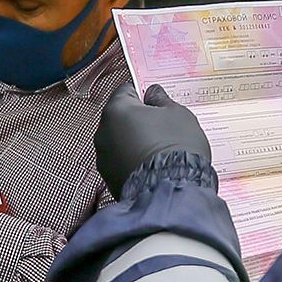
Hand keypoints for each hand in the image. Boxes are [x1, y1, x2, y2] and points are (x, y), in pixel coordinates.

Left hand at [96, 84, 211, 192]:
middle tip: (162, 127)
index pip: (127, 90)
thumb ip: (161, 99)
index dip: (143, 94)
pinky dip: (133, 162)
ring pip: (120, 142)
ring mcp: (103, 158)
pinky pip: (121, 163)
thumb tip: (153, 94)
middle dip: (138, 120)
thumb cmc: (176, 147)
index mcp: (117, 109)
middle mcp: (103, 132)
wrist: (173, 190)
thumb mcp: (178, 114)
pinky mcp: (109, 179)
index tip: (156, 101)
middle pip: (120, 117)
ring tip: (158, 150)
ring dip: (134, 142)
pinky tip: (152, 166)